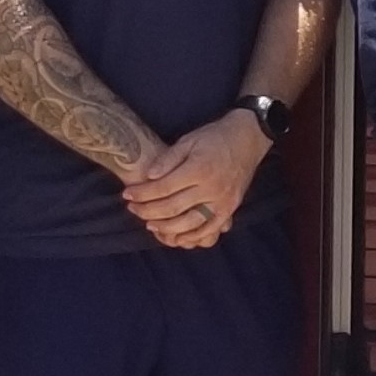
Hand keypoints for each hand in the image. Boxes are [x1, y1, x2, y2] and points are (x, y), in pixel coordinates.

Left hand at [128, 114, 271, 250]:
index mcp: (199, 168)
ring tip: (149, 225)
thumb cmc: (215, 137)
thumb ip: (168, 159)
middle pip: (173, 207)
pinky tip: (177, 238)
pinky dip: (193, 237)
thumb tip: (149, 177)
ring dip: (166, 227)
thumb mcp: (189, 140)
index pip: (163, 187)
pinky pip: (211, 229)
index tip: (127, 195)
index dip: (142, 193)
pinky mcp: (231, 208)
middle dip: (148, 211)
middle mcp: (211, 187)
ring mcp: (223, 200)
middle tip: (132, 209)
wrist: (248, 138)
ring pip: (189, 223)